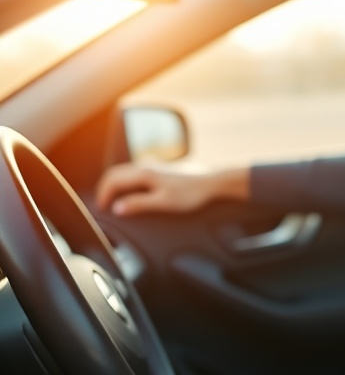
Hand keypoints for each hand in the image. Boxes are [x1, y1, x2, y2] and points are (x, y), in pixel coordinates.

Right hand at [95, 163, 249, 215]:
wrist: (212, 183)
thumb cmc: (191, 193)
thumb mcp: (163, 203)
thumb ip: (138, 204)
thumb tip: (117, 208)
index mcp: (143, 173)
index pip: (112, 180)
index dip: (103, 195)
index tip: (102, 210)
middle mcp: (145, 165)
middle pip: (115, 173)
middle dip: (105, 189)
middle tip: (103, 206)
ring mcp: (152, 165)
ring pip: (124, 172)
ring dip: (115, 185)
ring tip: (113, 201)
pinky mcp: (159, 169)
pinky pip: (134, 172)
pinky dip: (125, 182)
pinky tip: (130, 192)